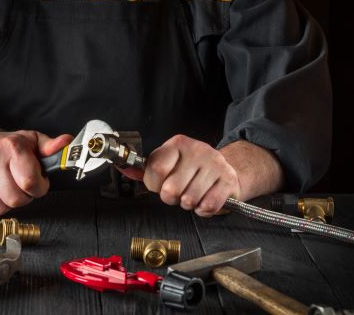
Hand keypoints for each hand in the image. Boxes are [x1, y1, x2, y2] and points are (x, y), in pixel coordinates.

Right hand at [0, 127, 71, 217]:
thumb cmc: (6, 146)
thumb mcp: (31, 141)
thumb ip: (50, 147)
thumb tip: (67, 142)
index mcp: (11, 146)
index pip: (30, 182)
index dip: (40, 188)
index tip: (40, 183)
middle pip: (15, 199)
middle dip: (25, 197)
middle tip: (23, 186)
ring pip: (0, 208)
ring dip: (9, 203)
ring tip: (8, 188)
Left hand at [124, 135, 241, 216]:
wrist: (225, 170)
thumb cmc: (192, 170)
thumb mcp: (168, 164)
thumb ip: (147, 170)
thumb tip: (124, 169)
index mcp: (177, 144)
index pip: (155, 170)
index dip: (154, 185)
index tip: (160, 185)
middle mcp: (197, 150)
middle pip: (171, 189)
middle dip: (172, 198)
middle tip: (179, 193)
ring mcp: (215, 163)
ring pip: (189, 199)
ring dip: (188, 204)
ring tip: (192, 195)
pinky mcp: (228, 179)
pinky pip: (208, 205)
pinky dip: (203, 210)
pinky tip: (204, 200)